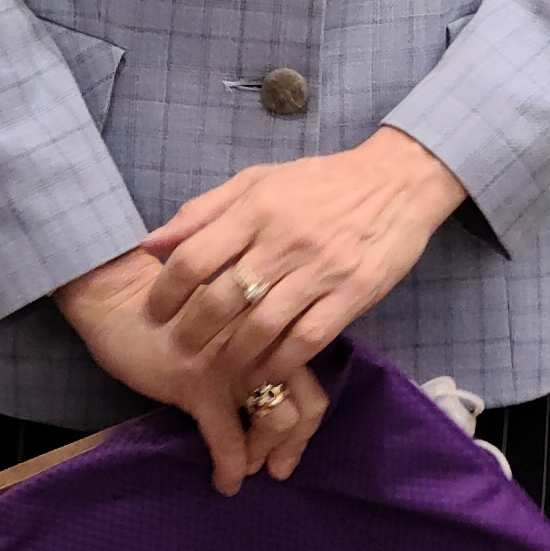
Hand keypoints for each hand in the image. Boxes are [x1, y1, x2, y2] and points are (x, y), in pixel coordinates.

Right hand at [55, 242, 331, 494]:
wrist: (119, 298)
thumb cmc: (173, 314)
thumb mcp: (228, 328)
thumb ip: (257, 352)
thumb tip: (278, 402)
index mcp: (275, 328)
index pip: (312, 384)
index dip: (307, 424)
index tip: (291, 447)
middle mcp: (265, 343)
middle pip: (306, 403)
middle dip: (294, 444)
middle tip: (279, 469)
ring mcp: (235, 363)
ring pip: (277, 419)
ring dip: (265, 453)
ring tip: (252, 468)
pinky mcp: (199, 382)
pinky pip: (227, 436)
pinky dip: (230, 467)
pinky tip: (226, 484)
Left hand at [137, 130, 467, 411]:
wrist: (398, 183)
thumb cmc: (322, 182)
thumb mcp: (259, 180)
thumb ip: (204, 210)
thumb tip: (151, 244)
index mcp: (257, 208)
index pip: (194, 258)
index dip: (166, 292)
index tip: (154, 312)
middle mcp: (285, 240)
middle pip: (222, 299)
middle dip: (192, 332)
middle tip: (180, 348)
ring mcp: (321, 270)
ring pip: (262, 327)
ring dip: (232, 356)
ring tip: (219, 368)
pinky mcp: (353, 295)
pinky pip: (307, 339)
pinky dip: (280, 362)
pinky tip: (265, 370)